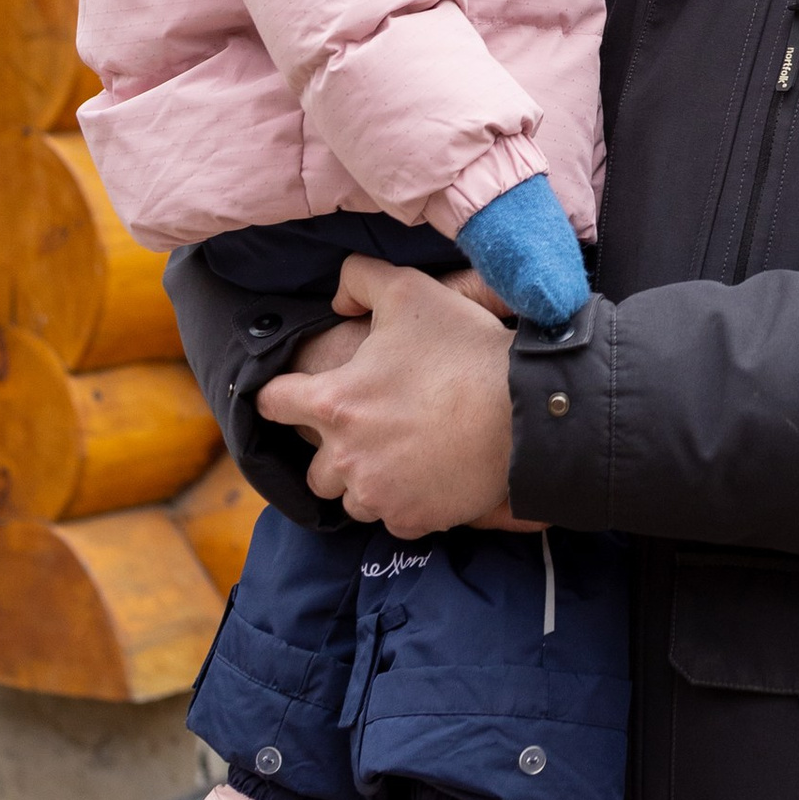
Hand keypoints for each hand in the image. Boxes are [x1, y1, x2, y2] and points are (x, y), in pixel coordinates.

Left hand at [258, 257, 522, 534]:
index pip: (273, 403)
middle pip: (314, 471)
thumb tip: (337, 300)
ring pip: (351, 500)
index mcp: (334, 403)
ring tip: (400, 458)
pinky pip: (393, 520)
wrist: (525, 410)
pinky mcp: (412, 520)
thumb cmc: (463, 350)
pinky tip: (429, 478)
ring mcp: (379, 494)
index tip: (295, 397)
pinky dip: (405, 504)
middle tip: (369, 431)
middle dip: (334, 453)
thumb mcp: (408, 291)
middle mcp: (345, 457)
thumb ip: (359, 279)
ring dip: (367, 483)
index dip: (282, 396)